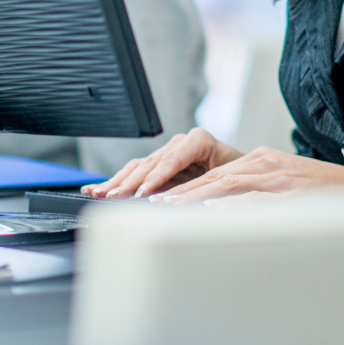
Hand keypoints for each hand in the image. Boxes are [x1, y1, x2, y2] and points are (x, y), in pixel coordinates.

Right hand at [82, 128, 244, 198]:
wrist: (246, 173)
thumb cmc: (241, 177)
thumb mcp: (231, 181)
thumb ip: (210, 189)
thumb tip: (187, 204)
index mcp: (199, 140)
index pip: (172, 159)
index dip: (156, 177)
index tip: (143, 193)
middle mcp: (180, 143)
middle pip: (150, 163)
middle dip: (129, 181)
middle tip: (112, 196)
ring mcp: (168, 153)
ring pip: (138, 167)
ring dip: (117, 182)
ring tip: (97, 192)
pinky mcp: (159, 166)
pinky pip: (135, 172)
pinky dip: (117, 182)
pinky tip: (97, 188)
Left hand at [146, 145, 343, 203]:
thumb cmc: (328, 204)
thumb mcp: (284, 199)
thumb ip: (250, 206)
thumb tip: (212, 221)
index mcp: (260, 164)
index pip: (209, 175)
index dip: (177, 187)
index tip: (148, 200)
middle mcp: (265, 164)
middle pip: (209, 176)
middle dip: (173, 190)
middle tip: (142, 204)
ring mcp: (279, 176)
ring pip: (225, 183)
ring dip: (190, 197)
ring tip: (160, 209)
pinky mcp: (293, 190)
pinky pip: (256, 198)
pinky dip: (230, 205)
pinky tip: (208, 213)